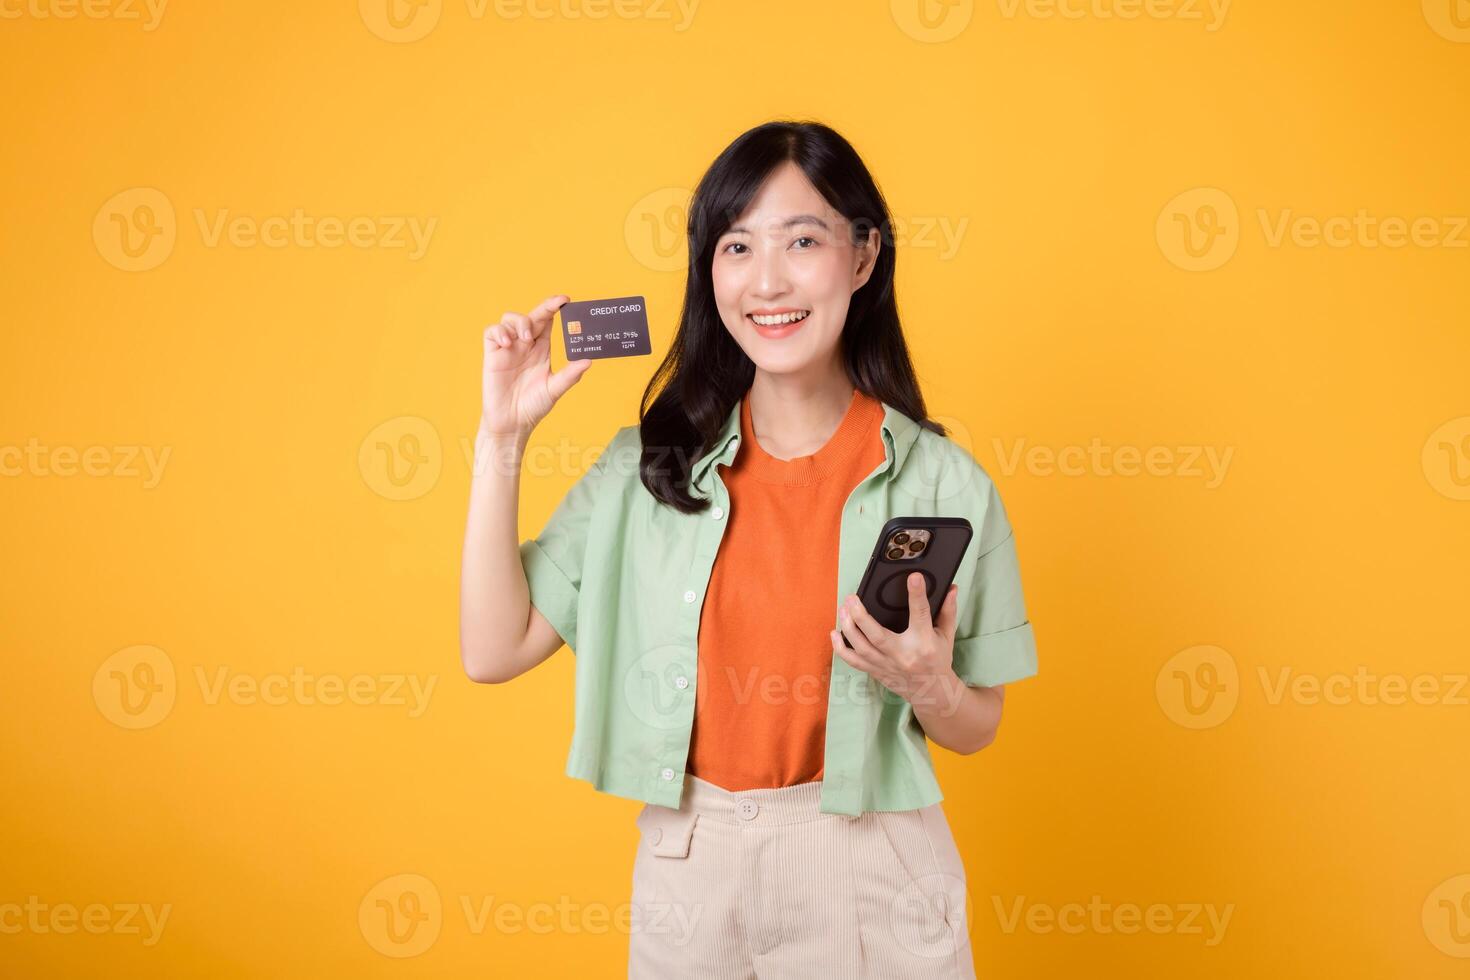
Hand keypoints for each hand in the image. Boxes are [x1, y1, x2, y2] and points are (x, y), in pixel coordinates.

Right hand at [480, 294, 591, 437]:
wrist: (512, 423)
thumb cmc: (533, 407)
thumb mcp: (554, 389)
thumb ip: (570, 375)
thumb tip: (588, 361)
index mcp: (542, 349)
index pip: (547, 321)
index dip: (554, 308)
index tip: (566, 300)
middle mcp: (525, 345)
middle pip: (531, 316)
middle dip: (543, 308)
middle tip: (556, 305)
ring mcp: (508, 348)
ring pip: (510, 319)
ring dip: (519, 321)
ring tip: (525, 337)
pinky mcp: (492, 355)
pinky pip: (492, 332)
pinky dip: (499, 332)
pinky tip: (508, 344)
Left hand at [831, 574, 960, 705]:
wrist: (933, 693)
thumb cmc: (938, 660)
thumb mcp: (947, 636)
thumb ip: (947, 611)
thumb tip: (951, 588)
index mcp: (924, 643)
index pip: (920, 615)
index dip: (917, 595)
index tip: (914, 577)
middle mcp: (903, 655)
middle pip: (877, 636)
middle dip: (861, 616)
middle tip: (852, 598)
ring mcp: (887, 665)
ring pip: (861, 648)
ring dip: (848, 628)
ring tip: (843, 609)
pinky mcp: (876, 672)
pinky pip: (854, 661)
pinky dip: (841, 648)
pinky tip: (834, 632)